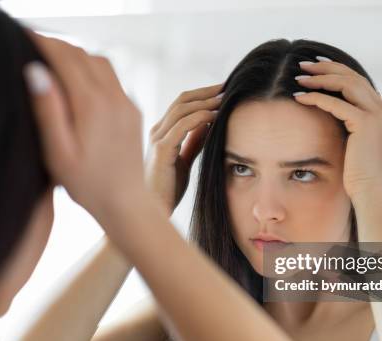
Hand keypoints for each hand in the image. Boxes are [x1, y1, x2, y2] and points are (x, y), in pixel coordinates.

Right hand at [24, 33, 144, 217]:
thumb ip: (48, 110)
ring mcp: (127, 103)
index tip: (22, 34)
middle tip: (33, 44)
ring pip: (101, 62)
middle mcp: (114, 98)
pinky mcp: (133, 112)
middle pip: (83, 55)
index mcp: (92, 105)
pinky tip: (78, 81)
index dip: (42, 42)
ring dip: (77, 55)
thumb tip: (35, 71)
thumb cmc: (87, 184)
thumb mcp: (59, 152)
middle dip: (58, 45)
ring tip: (53, 60)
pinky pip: (112, 79)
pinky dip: (92, 69)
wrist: (126, 203)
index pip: (65, 58)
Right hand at [145, 84, 221, 213]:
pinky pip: (182, 126)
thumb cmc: (167, 190)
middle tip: (228, 87)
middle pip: (182, 100)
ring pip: (182, 109)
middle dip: (206, 92)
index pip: (182, 104)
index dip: (203, 94)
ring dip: (206, 101)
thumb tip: (209, 124)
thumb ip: (193, 142)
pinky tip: (215, 116)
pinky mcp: (161, 150)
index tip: (223, 91)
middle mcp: (157, 131)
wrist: (153, 212)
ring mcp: (157, 139)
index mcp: (161, 132)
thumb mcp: (184, 161)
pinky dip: (200, 117)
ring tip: (225, 99)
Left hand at [293, 58, 381, 202]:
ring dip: (320, 78)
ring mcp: (376, 115)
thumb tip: (330, 120)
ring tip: (298, 77)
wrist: (373, 193)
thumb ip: (349, 129)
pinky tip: (299, 97)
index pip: (358, 81)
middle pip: (352, 76)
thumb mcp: (356, 147)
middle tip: (303, 64)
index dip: (337, 70)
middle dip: (326, 67)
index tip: (316, 66)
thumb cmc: (360, 177)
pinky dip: (316, 97)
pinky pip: (336, 103)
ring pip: (345, 83)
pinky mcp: (365, 124)